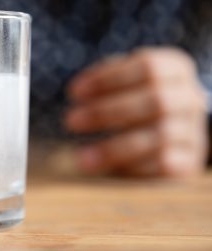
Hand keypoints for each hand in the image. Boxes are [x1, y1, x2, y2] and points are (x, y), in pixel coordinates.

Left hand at [66, 48, 208, 177]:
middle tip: (70, 121)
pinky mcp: (189, 162)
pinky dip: (134, 167)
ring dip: (114, 148)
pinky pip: (165, 165)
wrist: (178, 131)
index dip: (108, 79)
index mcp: (175, 70)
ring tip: (81, 158)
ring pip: (159, 137)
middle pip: (155, 100)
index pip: (148, 67)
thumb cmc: (139, 101)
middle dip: (107, 112)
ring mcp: (193, 131)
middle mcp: (190, 98)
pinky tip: (109, 170)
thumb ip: (106, 81)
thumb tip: (77, 91)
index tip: (73, 93)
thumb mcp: (127, 82)